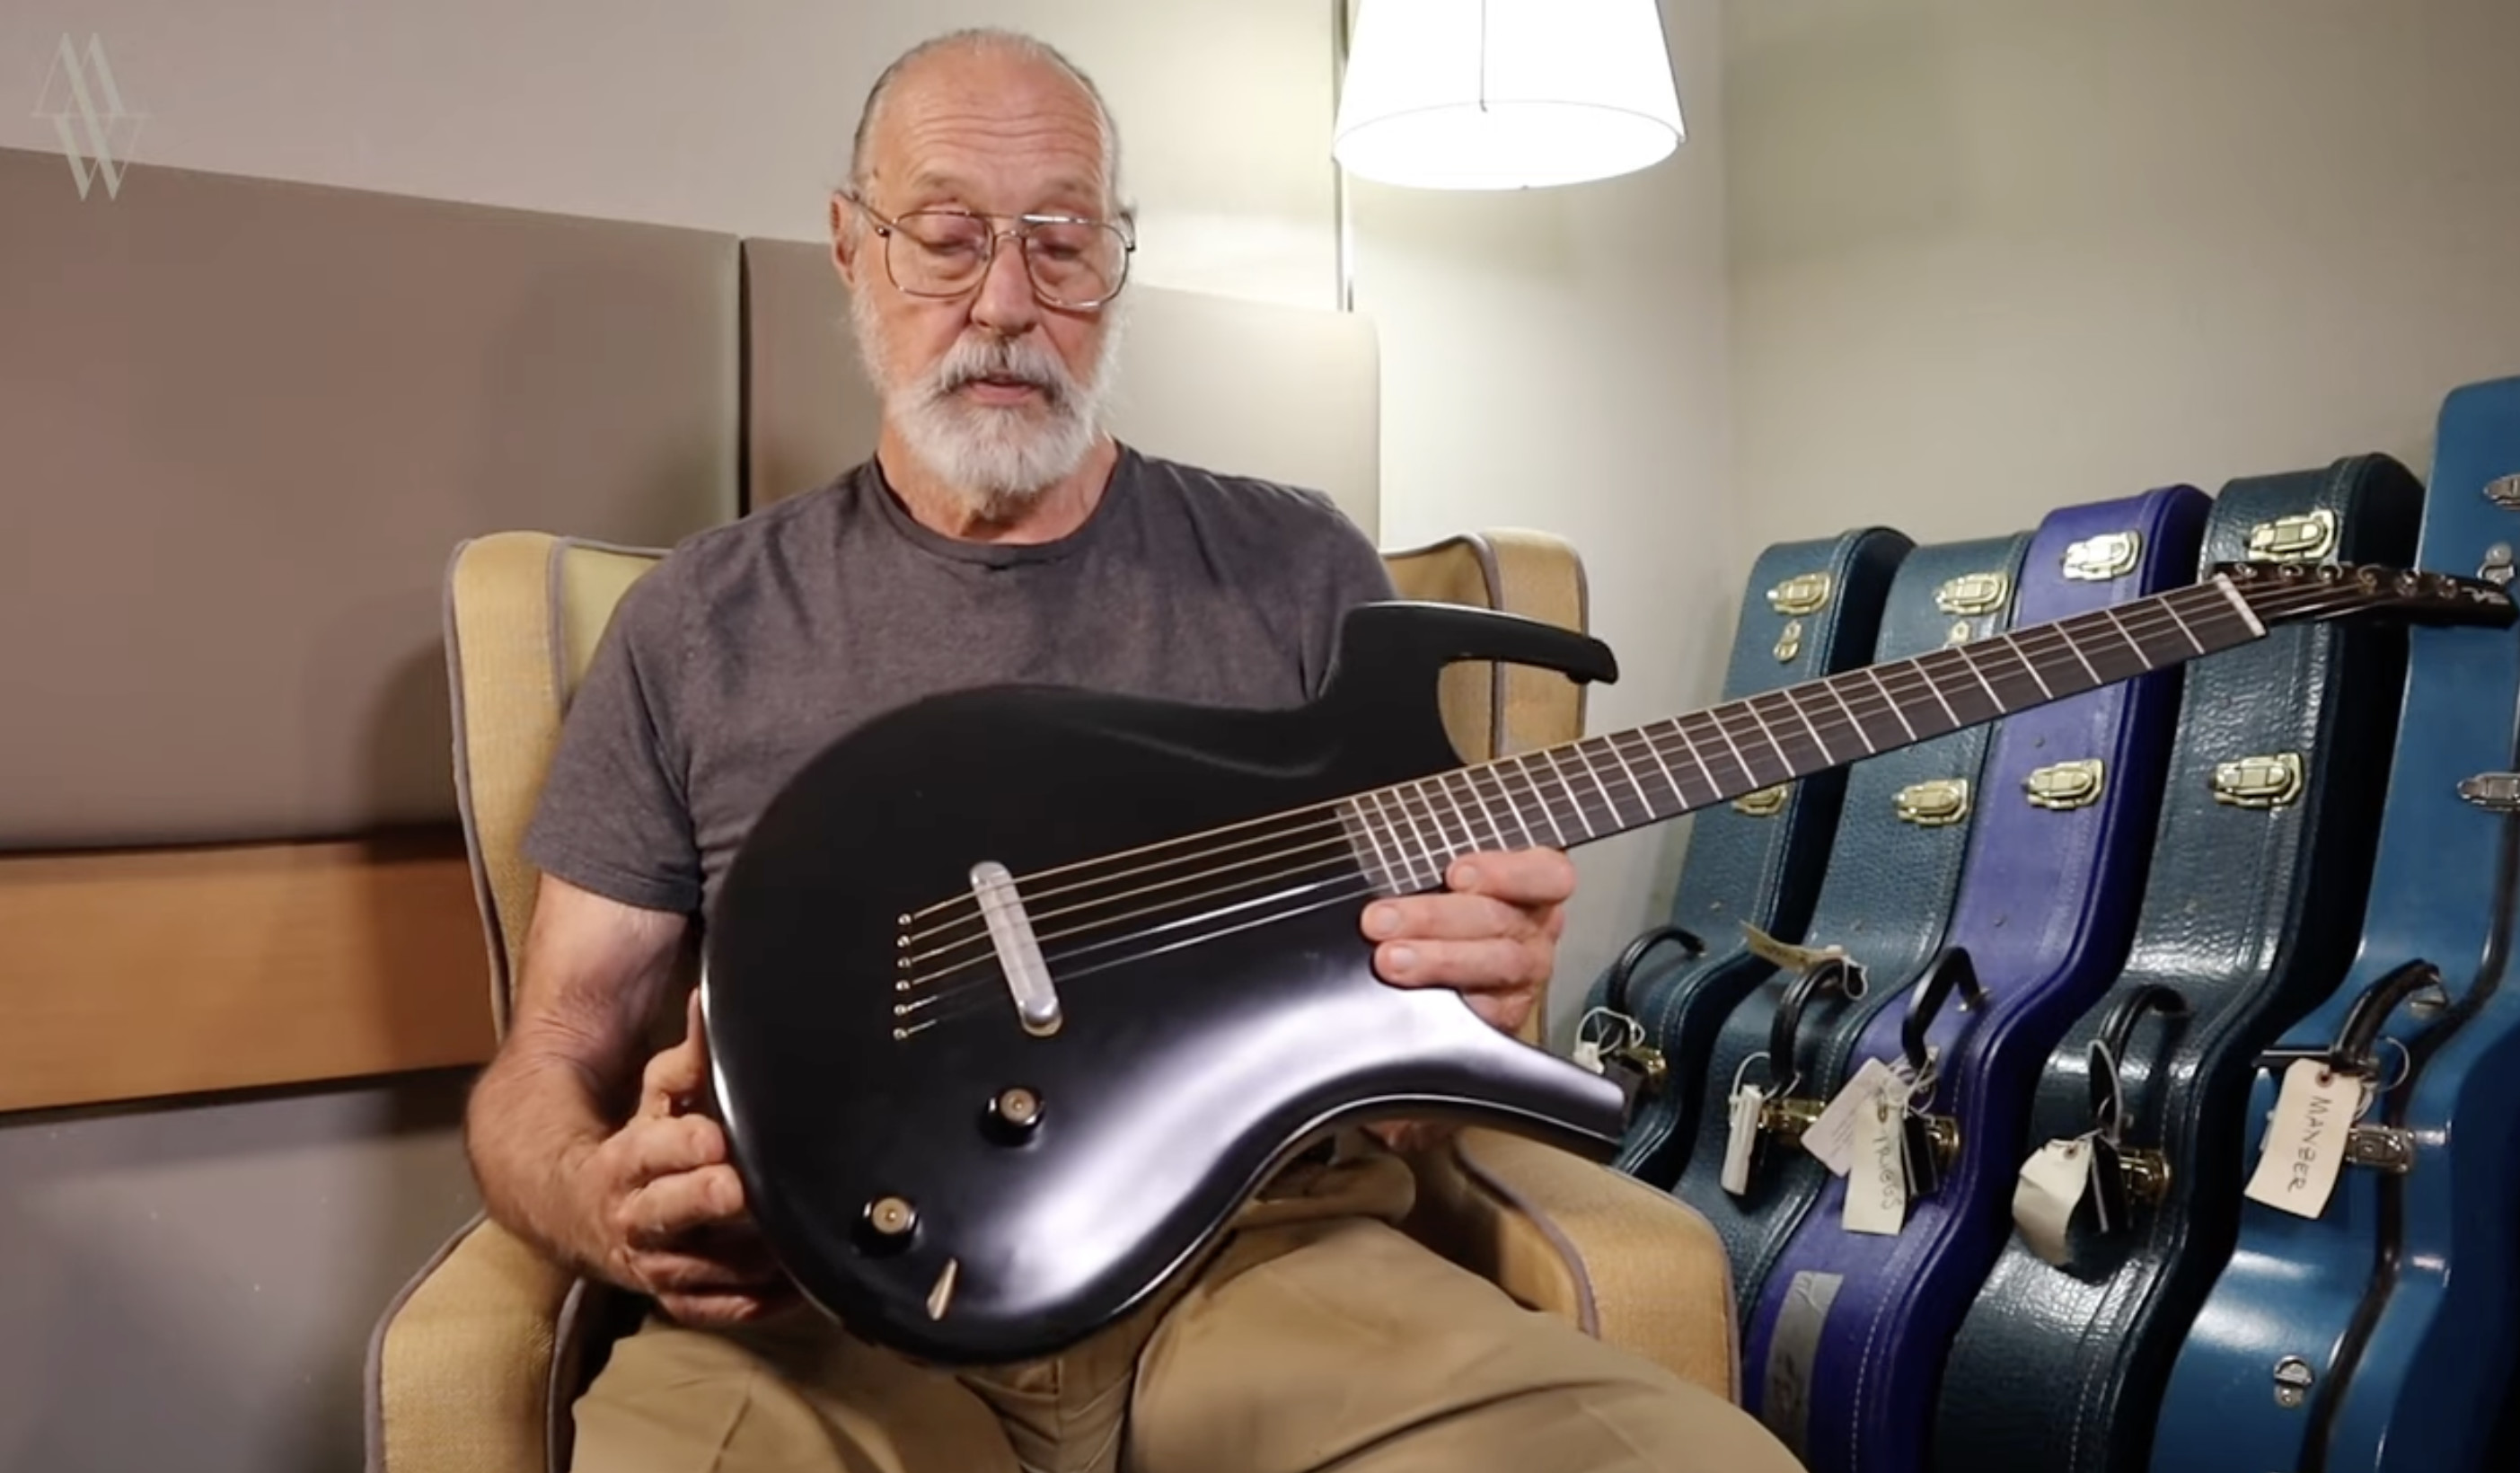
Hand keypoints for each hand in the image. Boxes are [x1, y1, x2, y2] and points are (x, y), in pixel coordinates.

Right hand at [567, 990, 794, 1325]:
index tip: (714, 1137)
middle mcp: (633, 1219)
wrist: (571, 1211)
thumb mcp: (653, 1101)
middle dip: (702, 1200)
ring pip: (696, 1270)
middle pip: (667, 1214)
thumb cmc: (630, 1148)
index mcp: (625, 1163)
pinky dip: (752, 1304)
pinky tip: (796, 1288)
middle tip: (741, 1189)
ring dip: (743, 1260)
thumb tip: (712, 1002)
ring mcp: (652, 1265)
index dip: (680, 1145)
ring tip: (794, 1242)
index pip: (650, 1152)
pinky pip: (711, 1311)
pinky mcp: (670, 1297)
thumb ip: (687, 1061)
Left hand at [1361, 847, 1574, 1038]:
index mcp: (1534, 884)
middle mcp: (1535, 929)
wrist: (1449, 966)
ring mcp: (1525, 974)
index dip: (1505, 873)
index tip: (1455, 874)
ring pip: (1496, 965)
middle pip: (1500, 920)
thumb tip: (1381, 860)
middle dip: (1434, 918)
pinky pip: (1483, 1011)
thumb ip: (1430, 865)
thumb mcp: (1444, 874)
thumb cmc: (1447, 903)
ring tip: (1390, 959)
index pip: (1546, 874)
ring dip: (1437, 960)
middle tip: (1382, 920)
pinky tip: (1411, 995)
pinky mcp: (1506, 1013)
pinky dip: (1443, 1002)